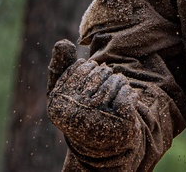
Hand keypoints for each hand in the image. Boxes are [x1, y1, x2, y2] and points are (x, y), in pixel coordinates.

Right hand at [46, 39, 144, 162]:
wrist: (102, 144)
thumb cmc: (82, 112)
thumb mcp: (66, 91)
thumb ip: (61, 67)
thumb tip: (62, 42)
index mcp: (57, 104)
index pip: (81, 67)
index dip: (89, 70)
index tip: (89, 83)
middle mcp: (74, 114)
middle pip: (98, 73)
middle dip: (105, 75)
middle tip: (104, 91)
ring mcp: (97, 121)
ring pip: (113, 81)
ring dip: (118, 83)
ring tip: (114, 96)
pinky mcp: (119, 125)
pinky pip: (127, 92)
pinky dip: (128, 91)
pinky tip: (126, 100)